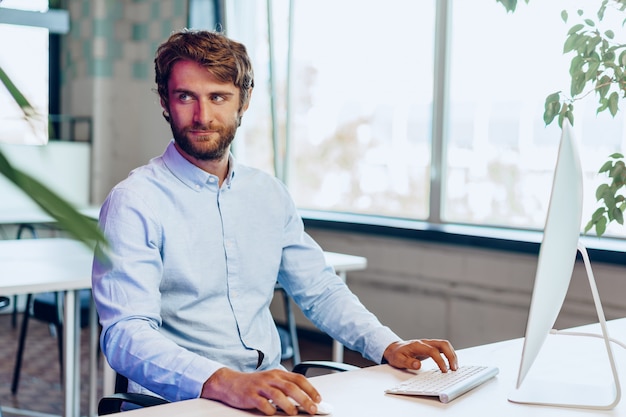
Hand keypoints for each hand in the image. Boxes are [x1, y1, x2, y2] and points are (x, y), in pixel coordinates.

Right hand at [201, 367, 321, 415]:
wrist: (230, 382)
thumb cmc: (253, 384)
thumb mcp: (271, 381)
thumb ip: (285, 387)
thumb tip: (305, 399)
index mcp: (278, 374)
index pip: (298, 379)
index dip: (310, 389)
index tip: (318, 399)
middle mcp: (270, 378)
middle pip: (291, 387)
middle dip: (304, 399)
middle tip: (313, 408)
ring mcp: (260, 386)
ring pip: (277, 394)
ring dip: (288, 405)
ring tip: (294, 413)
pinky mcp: (250, 395)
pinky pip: (262, 403)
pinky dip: (269, 409)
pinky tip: (273, 413)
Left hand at [383, 339, 457, 372]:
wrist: (394, 349)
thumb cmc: (397, 354)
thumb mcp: (399, 360)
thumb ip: (408, 363)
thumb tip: (418, 365)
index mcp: (417, 345)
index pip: (433, 351)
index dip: (440, 361)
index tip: (444, 370)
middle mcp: (425, 342)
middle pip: (443, 344)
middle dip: (451, 356)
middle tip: (454, 368)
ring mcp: (429, 343)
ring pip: (445, 344)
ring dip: (452, 355)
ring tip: (455, 367)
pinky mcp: (431, 346)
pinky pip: (443, 348)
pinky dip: (449, 354)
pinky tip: (451, 363)